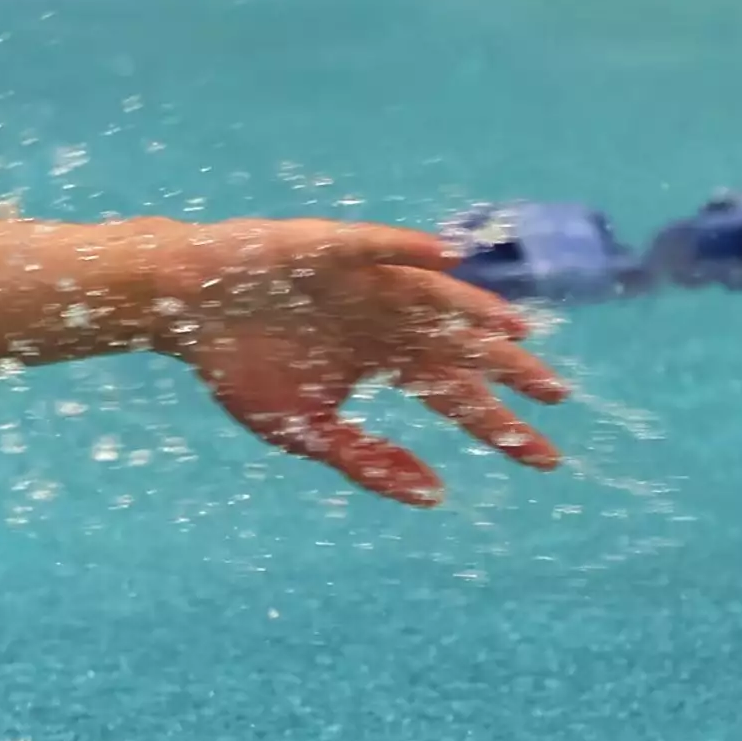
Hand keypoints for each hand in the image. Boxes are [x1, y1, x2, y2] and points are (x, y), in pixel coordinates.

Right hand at [137, 219, 567, 505]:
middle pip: (460, 347)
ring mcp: (366, 283)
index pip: (454, 395)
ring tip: (516, 331)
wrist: (183, 308)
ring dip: (473, 312)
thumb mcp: (305, 430)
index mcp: (385, 359)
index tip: (545, 458)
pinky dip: (410, 250)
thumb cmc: (241, 365)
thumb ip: (366, 461)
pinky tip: (447, 258)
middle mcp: (388, 319)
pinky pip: (379, 246)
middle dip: (508, 371)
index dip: (497, 425)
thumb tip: (434, 494)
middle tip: (558, 396)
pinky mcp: (332, 249)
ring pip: (432, 298)